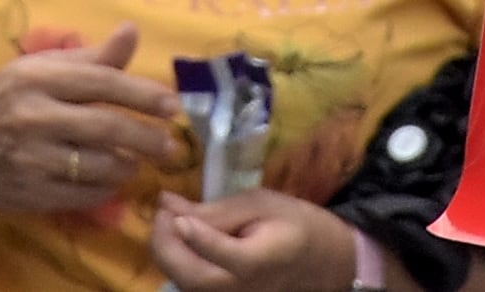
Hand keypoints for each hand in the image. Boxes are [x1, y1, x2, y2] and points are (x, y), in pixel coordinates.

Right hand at [0, 23, 183, 216]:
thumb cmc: (6, 101)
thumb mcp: (41, 69)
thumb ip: (91, 56)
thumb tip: (132, 31)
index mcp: (37, 77)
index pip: (101, 82)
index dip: (141, 94)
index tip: (171, 106)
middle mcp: (34, 115)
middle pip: (106, 127)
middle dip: (146, 137)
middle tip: (169, 145)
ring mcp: (33, 158)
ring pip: (99, 165)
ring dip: (128, 164)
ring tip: (136, 160)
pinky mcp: (33, 192)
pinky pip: (85, 194)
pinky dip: (107, 188)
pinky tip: (111, 178)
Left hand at [149, 188, 366, 291]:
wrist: (322, 261)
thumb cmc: (295, 224)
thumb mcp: (260, 204)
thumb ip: (215, 209)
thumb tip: (168, 202)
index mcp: (256, 262)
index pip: (215, 253)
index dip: (188, 229)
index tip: (167, 203)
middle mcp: (239, 290)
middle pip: (187, 275)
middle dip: (163, 240)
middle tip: (162, 209)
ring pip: (182, 283)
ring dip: (166, 251)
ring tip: (170, 220)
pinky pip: (189, 285)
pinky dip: (176, 261)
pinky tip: (180, 238)